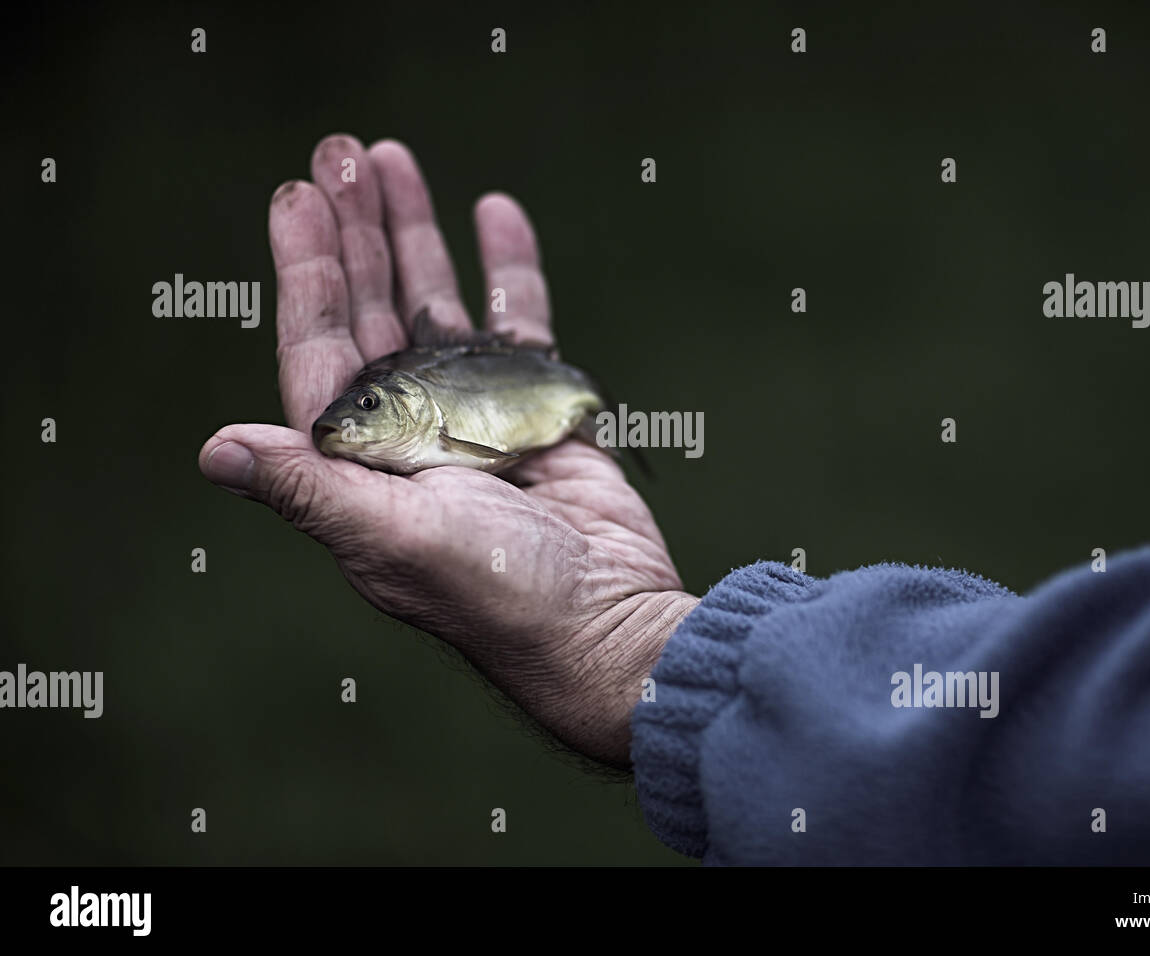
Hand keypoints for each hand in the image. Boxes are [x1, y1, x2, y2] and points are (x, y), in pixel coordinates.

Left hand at [198, 134, 697, 765]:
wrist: (607, 622)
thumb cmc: (499, 596)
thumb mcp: (395, 540)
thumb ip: (312, 487)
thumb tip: (215, 449)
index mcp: (365, 457)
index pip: (322, 347)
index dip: (307, 272)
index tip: (299, 198)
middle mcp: (412, 427)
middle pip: (373, 309)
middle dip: (356, 231)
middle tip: (344, 153)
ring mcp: (477, 412)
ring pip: (438, 305)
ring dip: (416, 234)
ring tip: (396, 161)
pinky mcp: (539, 407)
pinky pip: (518, 323)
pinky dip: (508, 270)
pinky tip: (494, 213)